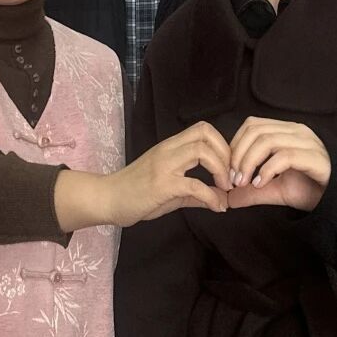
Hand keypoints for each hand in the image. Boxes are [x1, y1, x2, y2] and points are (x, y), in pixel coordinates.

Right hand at [62, 122, 230, 228]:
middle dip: (226, 154)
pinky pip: (194, 185)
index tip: (229, 167)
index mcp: (170, 147)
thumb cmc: (135, 193)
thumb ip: (195, 193)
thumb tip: (221, 199)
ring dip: (221, 169)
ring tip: (224, 188)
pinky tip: (216, 206)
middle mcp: (168, 150)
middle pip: (205, 133)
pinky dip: (211, 197)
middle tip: (230, 176)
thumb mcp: (170, 190)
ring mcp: (164, 166)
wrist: (107, 199)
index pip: (203, 129)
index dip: (223, 145)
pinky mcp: (162, 185)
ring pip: (202, 151)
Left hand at [226, 116, 329, 211]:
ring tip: (245, 183)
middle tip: (234, 180)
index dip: (235, 145)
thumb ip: (252, 191)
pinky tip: (261, 184)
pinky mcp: (316, 158)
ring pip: (268, 141)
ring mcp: (308, 143)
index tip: (228, 170)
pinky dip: (267, 170)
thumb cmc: (310, 190)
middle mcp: (297, 131)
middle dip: (238, 156)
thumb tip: (228, 198)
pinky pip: (285, 156)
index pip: (252, 125)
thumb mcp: (275, 190)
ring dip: (249, 163)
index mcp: (286, 131)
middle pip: (256, 131)